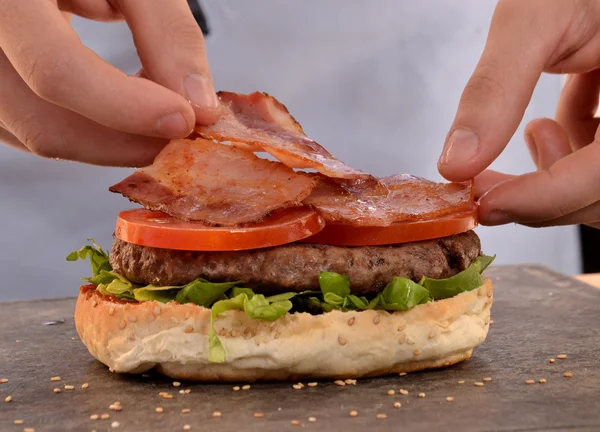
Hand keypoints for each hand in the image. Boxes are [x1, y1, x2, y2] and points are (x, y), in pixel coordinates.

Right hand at [0, 1, 219, 166]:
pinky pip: (42, 131)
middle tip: (185, 128)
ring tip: (158, 105)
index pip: (56, 70)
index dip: (126, 108)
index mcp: (7, 0)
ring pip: (44, 137)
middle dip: (129, 140)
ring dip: (115, 139)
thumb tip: (199, 105)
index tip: (185, 120)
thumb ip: (167, 32)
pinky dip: (95, 132)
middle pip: (48, 124)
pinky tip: (125, 105)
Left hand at [437, 0, 599, 228]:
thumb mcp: (537, 18)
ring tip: (535, 130)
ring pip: (599, 182)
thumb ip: (496, 89)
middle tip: (483, 181)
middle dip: (539, 194)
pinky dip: (574, 149)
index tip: (484, 203)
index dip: (542, 201)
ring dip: (558, 173)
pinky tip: (551, 120)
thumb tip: (455, 163)